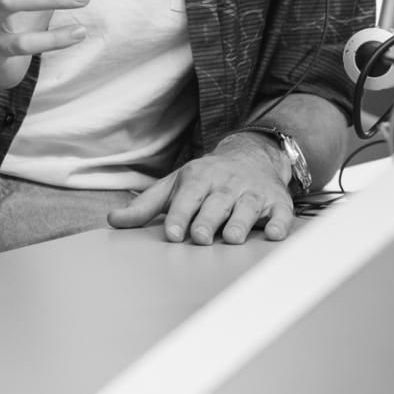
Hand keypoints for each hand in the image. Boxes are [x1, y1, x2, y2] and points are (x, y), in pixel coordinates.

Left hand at [108, 133, 294, 243]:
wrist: (252, 155)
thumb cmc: (206, 178)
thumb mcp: (174, 185)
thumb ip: (146, 205)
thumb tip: (112, 221)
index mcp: (199, 179)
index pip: (187, 197)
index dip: (180, 215)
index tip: (173, 234)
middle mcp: (226, 184)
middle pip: (216, 203)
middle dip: (208, 220)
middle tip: (201, 238)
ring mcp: (253, 192)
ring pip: (247, 208)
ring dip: (240, 223)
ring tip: (232, 239)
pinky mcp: (278, 201)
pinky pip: (281, 212)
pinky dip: (280, 223)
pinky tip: (275, 234)